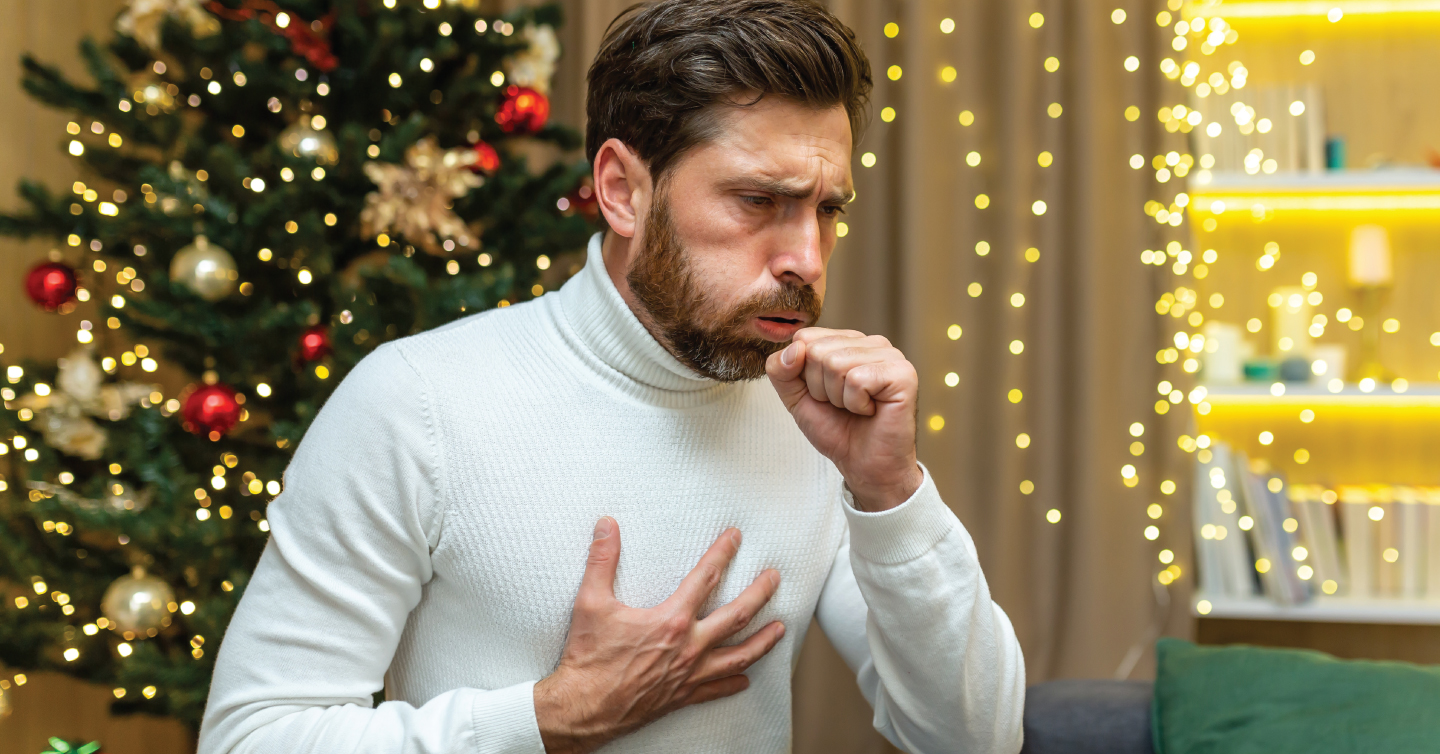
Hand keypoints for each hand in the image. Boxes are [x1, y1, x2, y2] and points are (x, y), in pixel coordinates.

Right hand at [534, 518, 784, 753]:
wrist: (584, 707)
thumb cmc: (588, 658)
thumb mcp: (591, 602)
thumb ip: (602, 560)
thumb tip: (607, 526)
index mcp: (672, 620)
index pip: (706, 578)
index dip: (723, 553)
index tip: (735, 538)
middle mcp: (689, 646)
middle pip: (737, 615)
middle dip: (760, 593)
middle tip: (774, 579)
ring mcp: (690, 673)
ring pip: (739, 655)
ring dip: (763, 641)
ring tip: (780, 629)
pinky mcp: (683, 695)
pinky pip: (717, 689)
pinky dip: (734, 682)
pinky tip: (746, 678)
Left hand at [766, 328, 922, 511]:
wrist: (864, 465)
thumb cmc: (836, 429)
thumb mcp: (795, 397)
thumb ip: (781, 370)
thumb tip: (794, 348)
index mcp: (847, 341)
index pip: (804, 338)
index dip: (803, 374)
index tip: (824, 394)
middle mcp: (870, 342)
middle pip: (816, 351)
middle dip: (820, 387)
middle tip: (842, 404)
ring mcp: (890, 355)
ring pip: (835, 364)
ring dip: (838, 398)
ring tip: (857, 407)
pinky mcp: (903, 374)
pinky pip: (857, 380)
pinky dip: (856, 404)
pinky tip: (871, 410)